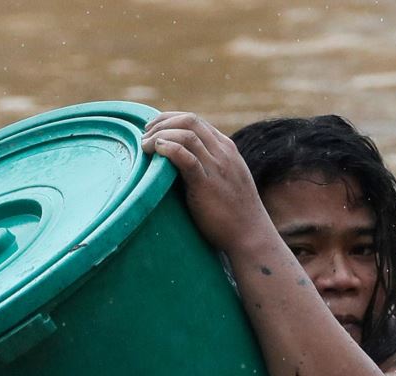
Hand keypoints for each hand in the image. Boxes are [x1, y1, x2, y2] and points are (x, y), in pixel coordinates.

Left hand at [141, 112, 272, 251]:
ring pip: (186, 134)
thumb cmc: (235, 213)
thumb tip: (181, 164)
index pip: (196, 121)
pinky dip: (168, 148)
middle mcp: (223, 153)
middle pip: (189, 121)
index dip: (170, 120)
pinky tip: (156, 151)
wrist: (251, 235)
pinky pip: (186, 157)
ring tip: (145, 146)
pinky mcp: (207, 184)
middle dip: (162, 123)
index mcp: (226, 149)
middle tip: (145, 136)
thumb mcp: (226, 180)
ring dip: (160, 135)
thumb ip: (210, 167)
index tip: (153, 130)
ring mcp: (217, 167)